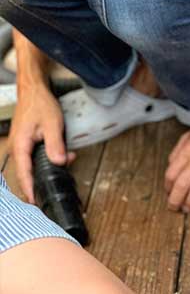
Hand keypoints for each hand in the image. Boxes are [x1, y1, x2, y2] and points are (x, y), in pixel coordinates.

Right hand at [9, 85, 74, 202]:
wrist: (34, 91)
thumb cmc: (40, 105)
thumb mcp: (52, 124)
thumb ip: (55, 144)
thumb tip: (59, 162)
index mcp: (20, 146)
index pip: (24, 174)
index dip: (30, 190)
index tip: (35, 202)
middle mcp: (18, 149)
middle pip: (28, 173)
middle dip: (43, 181)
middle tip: (55, 191)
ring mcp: (21, 147)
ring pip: (34, 166)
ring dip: (50, 168)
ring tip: (67, 159)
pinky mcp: (27, 144)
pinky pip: (36, 158)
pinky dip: (50, 160)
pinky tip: (64, 155)